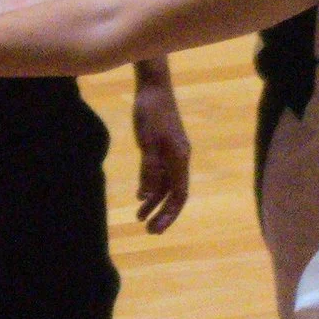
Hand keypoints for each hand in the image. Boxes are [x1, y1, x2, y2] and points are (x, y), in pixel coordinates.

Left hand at [132, 85, 191, 231]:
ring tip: (139, 217)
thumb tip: (146, 194)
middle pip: (174, 194)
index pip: (178, 195)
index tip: (156, 229)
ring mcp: (172, 153)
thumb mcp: (147, 141)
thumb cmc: (150, 111)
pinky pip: (160, 174)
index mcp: (179, 158)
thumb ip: (149, 168)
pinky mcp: (164, 147)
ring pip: (166, 185)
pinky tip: (140, 196)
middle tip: (148, 231)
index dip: (169, 214)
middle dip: (162, 214)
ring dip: (154, 202)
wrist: (153, 87)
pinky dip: (151, 187)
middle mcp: (179, 159)